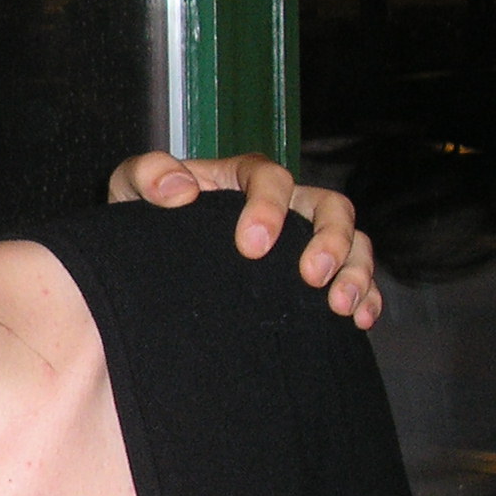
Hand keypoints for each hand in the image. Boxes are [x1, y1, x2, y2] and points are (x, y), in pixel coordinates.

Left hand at [108, 150, 381, 328]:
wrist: (150, 262)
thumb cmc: (144, 219)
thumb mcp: (129, 188)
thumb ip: (145, 175)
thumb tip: (180, 189)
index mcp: (242, 179)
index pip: (271, 178)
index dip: (269, 208)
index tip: (250, 246)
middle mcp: (284, 204)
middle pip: (329, 206)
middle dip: (329, 241)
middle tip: (311, 278)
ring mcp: (303, 239)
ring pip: (353, 240)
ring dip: (355, 271)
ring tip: (340, 306)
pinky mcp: (312, 274)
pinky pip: (355, 276)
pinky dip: (366, 295)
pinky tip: (359, 320)